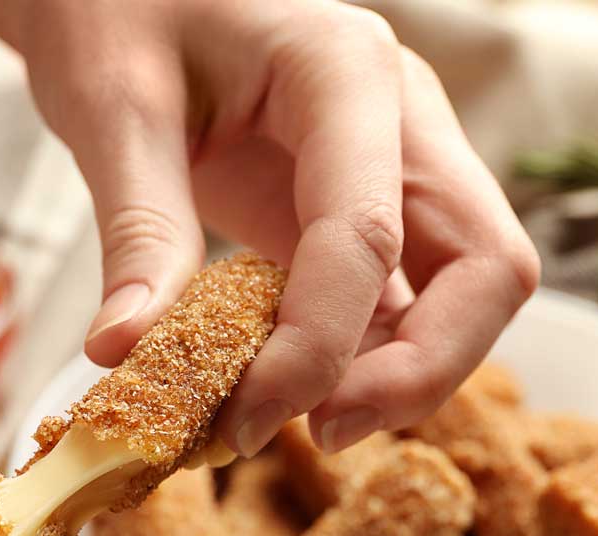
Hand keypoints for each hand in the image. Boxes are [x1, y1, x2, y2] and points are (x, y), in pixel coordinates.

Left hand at [0, 0, 539, 454]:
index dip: (321, 345)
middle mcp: (401, 119)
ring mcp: (398, 166)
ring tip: (286, 419)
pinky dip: (359, 357)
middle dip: (416, 372)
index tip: (249, 418)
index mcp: (343, 72)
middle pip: (485, 268)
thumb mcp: (111, 109)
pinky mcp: (370, 208)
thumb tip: (127, 354)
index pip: (371, 232)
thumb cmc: (118, 13)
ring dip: (395, 375)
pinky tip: (285, 388)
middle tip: (315, 432)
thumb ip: (136, 230)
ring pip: (462, 293)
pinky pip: (402, 297)